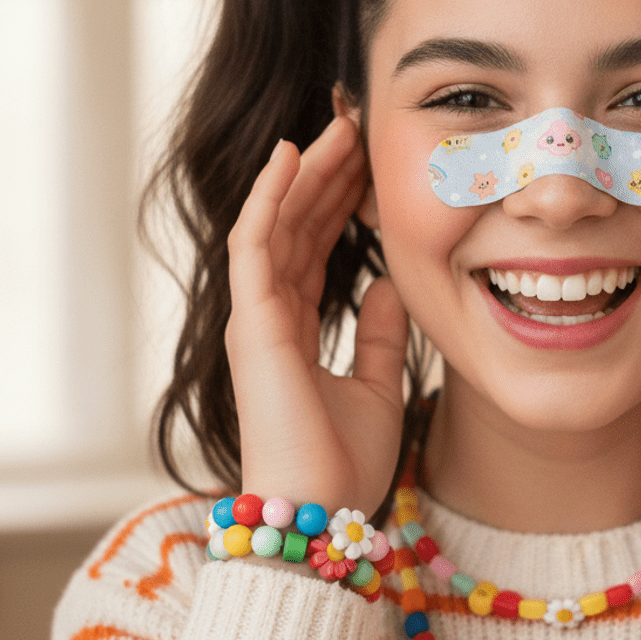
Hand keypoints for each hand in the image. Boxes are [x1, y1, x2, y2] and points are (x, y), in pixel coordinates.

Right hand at [224, 115, 408, 516]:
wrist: (322, 514)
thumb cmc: (344, 463)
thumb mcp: (377, 385)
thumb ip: (378, 334)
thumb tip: (388, 284)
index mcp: (292, 327)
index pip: (313, 245)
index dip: (337, 200)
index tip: (367, 161)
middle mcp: (268, 315)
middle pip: (295, 225)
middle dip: (326, 173)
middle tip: (355, 125)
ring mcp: (255, 316)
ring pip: (277, 222)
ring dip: (306, 172)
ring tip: (337, 125)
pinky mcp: (252, 322)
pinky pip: (257, 243)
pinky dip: (272, 196)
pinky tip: (292, 155)